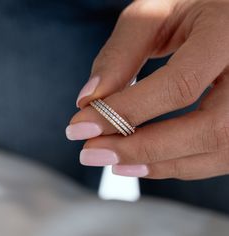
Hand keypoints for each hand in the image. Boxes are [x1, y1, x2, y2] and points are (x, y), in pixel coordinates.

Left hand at [66, 0, 228, 179]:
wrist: (218, 14)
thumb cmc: (185, 7)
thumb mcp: (152, 17)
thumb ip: (119, 56)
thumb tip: (87, 101)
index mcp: (227, 33)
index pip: (179, 84)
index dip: (128, 111)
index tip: (81, 126)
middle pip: (207, 129)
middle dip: (143, 148)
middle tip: (93, 153)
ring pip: (216, 149)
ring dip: (159, 164)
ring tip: (114, 162)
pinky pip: (216, 153)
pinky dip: (177, 164)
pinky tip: (143, 161)